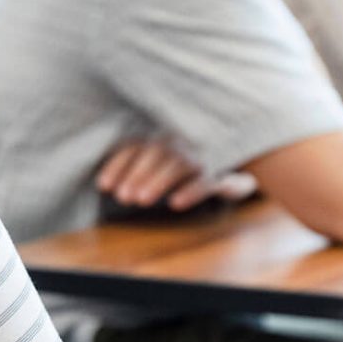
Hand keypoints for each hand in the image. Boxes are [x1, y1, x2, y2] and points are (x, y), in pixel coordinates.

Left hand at [96, 139, 256, 209]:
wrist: (239, 171)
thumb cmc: (190, 170)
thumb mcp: (161, 166)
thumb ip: (134, 167)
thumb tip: (104, 184)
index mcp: (165, 138)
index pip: (137, 146)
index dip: (119, 165)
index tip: (103, 186)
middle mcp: (184, 142)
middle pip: (157, 154)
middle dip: (137, 175)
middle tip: (122, 197)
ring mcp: (206, 157)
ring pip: (180, 165)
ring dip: (158, 182)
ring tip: (141, 200)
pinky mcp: (228, 175)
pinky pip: (210, 180)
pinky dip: (192, 190)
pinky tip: (176, 203)